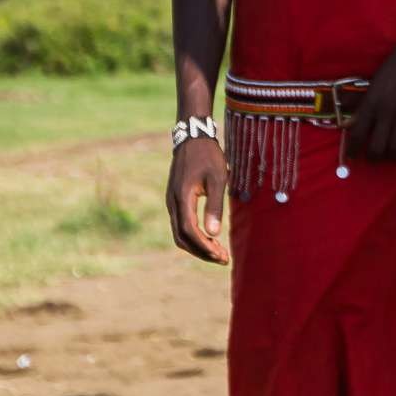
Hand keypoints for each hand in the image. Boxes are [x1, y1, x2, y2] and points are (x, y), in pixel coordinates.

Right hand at [169, 135, 230, 264]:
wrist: (192, 137)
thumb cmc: (208, 156)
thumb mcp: (218, 179)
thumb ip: (214, 206)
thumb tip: (213, 234)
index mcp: (182, 198)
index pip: (189, 232)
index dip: (204, 247)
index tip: (221, 256)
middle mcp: (172, 203)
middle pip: (182, 238)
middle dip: (202, 251)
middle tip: (223, 258)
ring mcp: (171, 202)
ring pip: (179, 233)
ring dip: (198, 245)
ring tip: (219, 252)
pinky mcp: (175, 200)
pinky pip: (180, 224)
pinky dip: (194, 236)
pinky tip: (210, 237)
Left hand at [346, 33, 395, 161]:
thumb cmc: (393, 66)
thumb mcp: (373, 83)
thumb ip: (360, 103)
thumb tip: (347, 122)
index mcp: (371, 102)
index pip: (358, 134)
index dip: (353, 150)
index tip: (352, 157)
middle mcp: (387, 111)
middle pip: (377, 147)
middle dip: (373, 157)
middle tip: (372, 158)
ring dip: (391, 156)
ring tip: (389, 156)